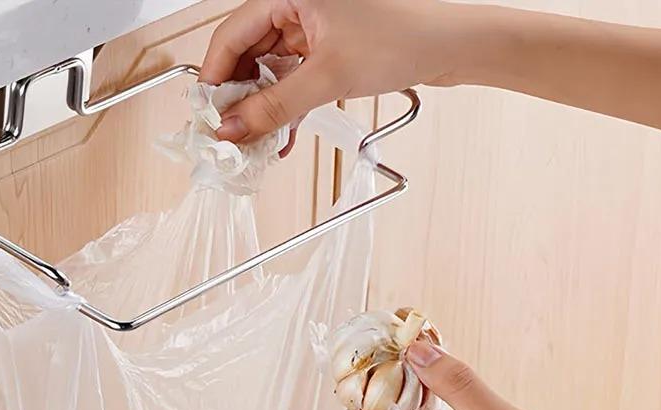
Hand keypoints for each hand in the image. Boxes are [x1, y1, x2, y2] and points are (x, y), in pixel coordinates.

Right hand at [199, 0, 469, 143]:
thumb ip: (274, 107)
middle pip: (247, 54)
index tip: (208, 117)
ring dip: (263, 109)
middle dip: (239, 99)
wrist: (453, 46)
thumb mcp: (327, 78)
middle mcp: (297, 3)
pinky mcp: (327, 48)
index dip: (216, 79)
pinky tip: (282, 136)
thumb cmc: (404, 37)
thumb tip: (233, 129)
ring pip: (269, 70)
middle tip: (231, 137)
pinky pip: (293, 79)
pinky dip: (286, 107)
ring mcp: (312, 26)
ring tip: (258, 144)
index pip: (231, 34)